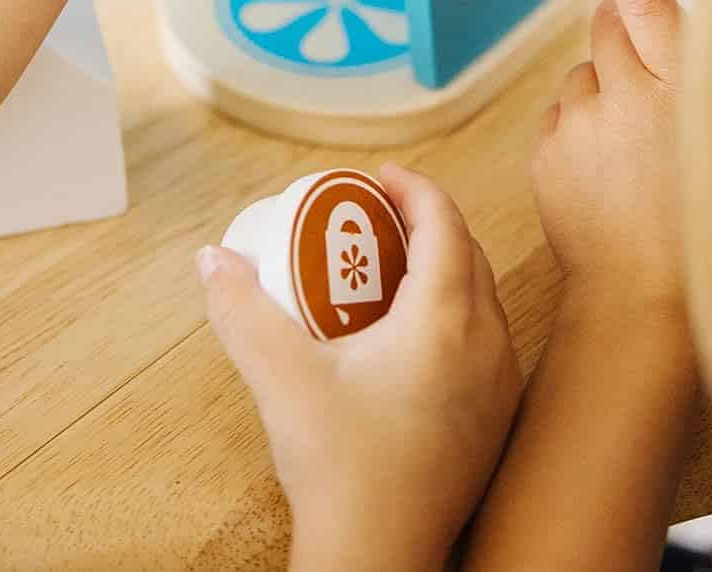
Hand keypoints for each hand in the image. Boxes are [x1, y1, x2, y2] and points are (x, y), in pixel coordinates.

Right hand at [198, 166, 521, 571]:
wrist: (378, 562)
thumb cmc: (341, 470)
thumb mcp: (280, 378)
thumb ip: (241, 309)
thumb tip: (214, 258)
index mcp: (445, 321)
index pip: (444, 223)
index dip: (414, 187)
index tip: (377, 177)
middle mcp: (486, 346)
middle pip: (468, 254)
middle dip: (426, 222)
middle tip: (375, 217)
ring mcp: (498, 388)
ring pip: (481, 299)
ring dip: (444, 268)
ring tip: (389, 269)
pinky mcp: (493, 423)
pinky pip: (484, 340)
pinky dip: (454, 313)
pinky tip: (409, 335)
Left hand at [531, 0, 685, 325]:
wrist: (647, 307)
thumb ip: (710, 78)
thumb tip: (688, 19)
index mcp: (687, 93)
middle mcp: (628, 97)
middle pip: (612, 27)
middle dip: (629, 36)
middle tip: (653, 79)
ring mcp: (581, 123)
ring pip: (586, 74)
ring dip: (605, 90)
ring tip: (635, 146)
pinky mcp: (547, 150)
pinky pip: (562, 114)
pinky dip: (580, 127)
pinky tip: (607, 169)